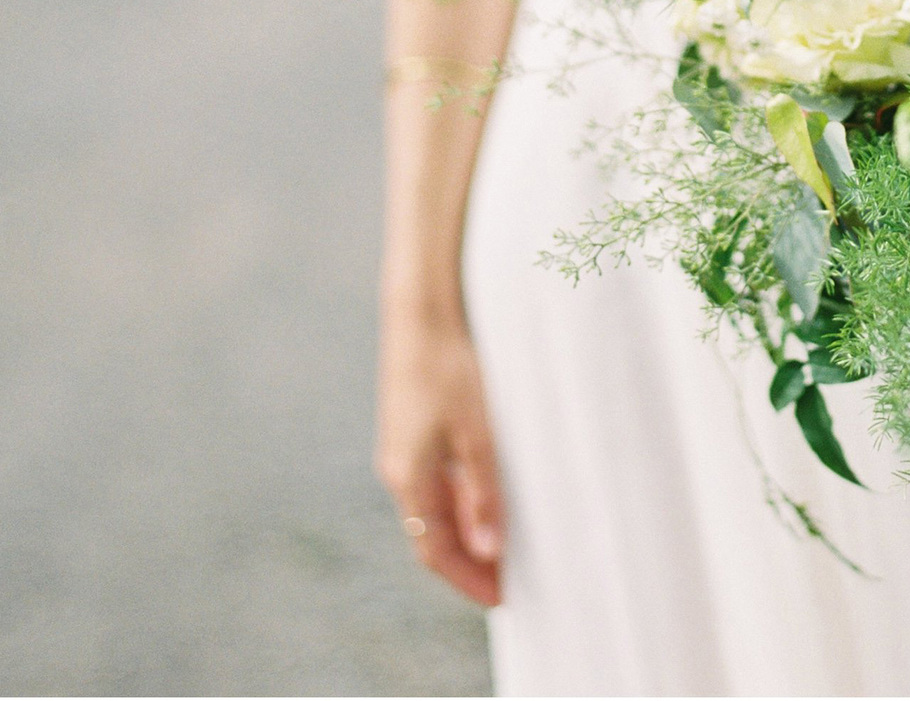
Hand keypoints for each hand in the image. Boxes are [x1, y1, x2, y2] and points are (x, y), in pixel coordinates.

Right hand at [376, 314, 503, 606]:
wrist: (420, 311)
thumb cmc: (450, 366)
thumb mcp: (478, 431)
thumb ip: (484, 491)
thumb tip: (490, 548)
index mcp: (408, 476)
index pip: (435, 550)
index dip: (467, 579)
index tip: (501, 599)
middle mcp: (399, 470)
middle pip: (433, 534)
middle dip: (470, 562)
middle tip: (510, 581)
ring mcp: (404, 450)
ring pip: (436, 509)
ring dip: (468, 532)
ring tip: (507, 548)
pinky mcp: (413, 431)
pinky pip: (438, 482)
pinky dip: (463, 501)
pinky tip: (491, 500)